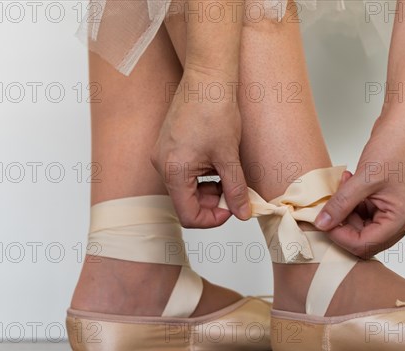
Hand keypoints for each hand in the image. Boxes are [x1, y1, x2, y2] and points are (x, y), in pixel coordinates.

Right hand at [151, 68, 249, 227]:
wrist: (208, 77)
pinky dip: (202, 175)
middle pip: (186, 202)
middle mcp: (162, 165)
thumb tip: (243, 213)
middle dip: (213, 201)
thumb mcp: (229, 156)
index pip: (188, 215)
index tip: (232, 208)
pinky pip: (183, 172)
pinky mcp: (168, 146)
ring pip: (186, 188)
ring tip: (228, 171)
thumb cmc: (215, 109)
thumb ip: (236, 189)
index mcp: (173, 171)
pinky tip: (217, 161)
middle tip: (235, 190)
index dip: (213, 218)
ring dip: (209, 188)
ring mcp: (163, 155)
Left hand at [314, 112, 404, 257]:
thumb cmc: (395, 146)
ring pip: (363, 226)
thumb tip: (323, 223)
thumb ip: (341, 204)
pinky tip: (346, 184)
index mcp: (402, 218)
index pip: (366, 244)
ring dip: (346, 211)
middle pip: (365, 239)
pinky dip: (351, 202)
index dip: (341, 236)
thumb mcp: (363, 179)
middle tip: (329, 207)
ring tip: (340, 187)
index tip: (324, 222)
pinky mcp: (387, 200)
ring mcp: (396, 209)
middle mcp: (402, 219)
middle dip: (343, 225)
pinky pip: (365, 212)